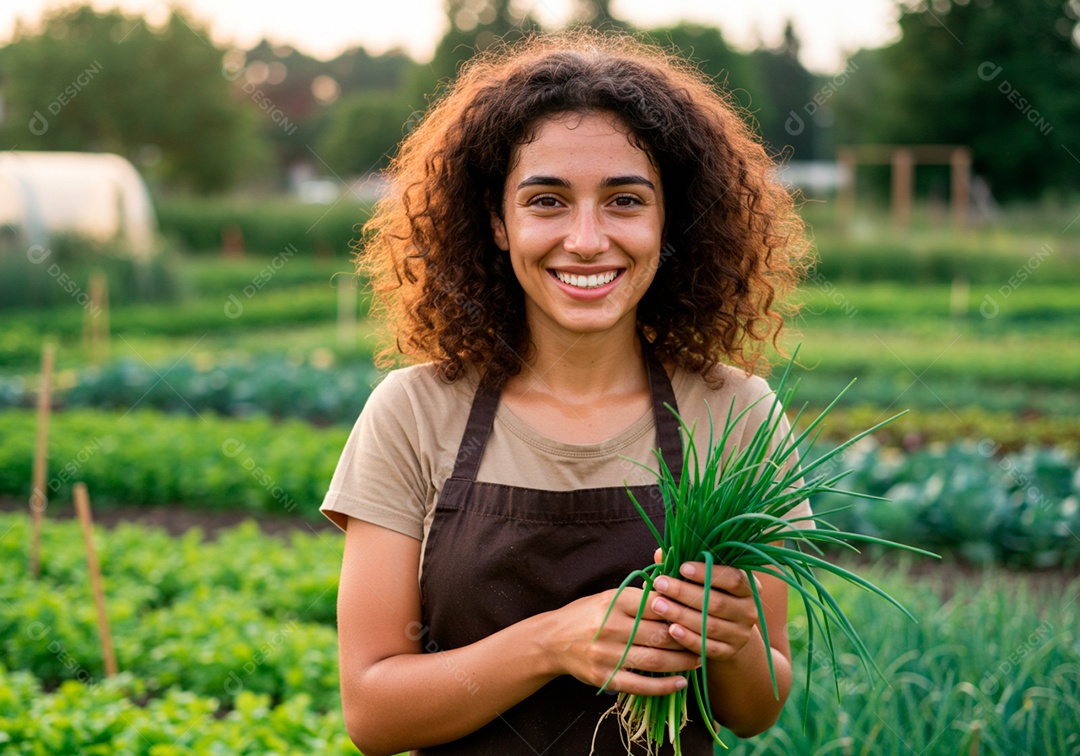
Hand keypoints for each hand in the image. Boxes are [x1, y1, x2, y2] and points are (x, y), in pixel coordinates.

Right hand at [542, 587, 701, 696]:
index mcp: (614, 601)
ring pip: (655, 660)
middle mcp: (611, 626)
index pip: (657, 604)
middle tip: (707, 639)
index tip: (701, 612)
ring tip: (699, 660)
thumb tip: (677, 589)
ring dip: (682, 662)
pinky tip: (680, 683)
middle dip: (688, 638)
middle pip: (660, 634)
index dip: (682, 609)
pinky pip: (640, 684)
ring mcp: (607, 653)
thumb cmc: (587, 614)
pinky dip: (663, 686)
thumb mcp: (610, 596)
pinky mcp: (604, 676)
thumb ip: (640, 595)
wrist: (552, 640)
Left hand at [649, 550, 762, 661]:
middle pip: (716, 602)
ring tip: (656, 604)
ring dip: (681, 614)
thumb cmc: (710, 595)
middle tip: (659, 583)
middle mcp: (748, 610)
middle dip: (684, 592)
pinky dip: (689, 638)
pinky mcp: (729, 652)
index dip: (707, 572)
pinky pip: (708, 647)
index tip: (681, 567)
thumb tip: (660, 553)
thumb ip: (685, 566)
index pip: (732, 578)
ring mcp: (740, 634)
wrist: (727, 631)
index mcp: (748, 587)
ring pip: (710, 625)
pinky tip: (671, 630)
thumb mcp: (704, 579)